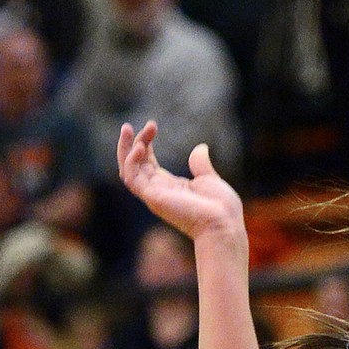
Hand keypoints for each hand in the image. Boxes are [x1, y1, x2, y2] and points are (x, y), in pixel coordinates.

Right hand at [118, 122, 245, 249]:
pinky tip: (139, 146)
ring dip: (125, 149)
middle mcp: (158, 191)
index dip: (145, 144)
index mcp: (169, 187)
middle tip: (128, 125)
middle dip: (131, 143)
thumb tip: (200, 148)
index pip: (147, 163)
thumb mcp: (209, 179)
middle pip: (134, 166)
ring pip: (127, 171)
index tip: (152, 126)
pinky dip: (132, 162)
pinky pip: (133, 179)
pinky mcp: (153, 197)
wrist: (224, 224)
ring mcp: (154, 195)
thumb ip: (200, 164)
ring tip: (128, 129)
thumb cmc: (220, 208)